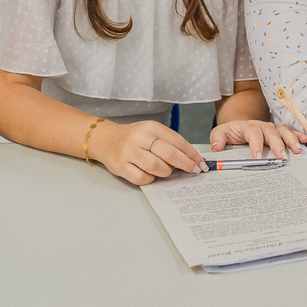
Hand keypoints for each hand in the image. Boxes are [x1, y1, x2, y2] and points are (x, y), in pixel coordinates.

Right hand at [90, 120, 205, 185]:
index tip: (201, 163)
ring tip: (166, 171)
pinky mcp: (120, 166)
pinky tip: (151, 174)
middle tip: (193, 171)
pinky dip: (150, 179)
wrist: (106, 139)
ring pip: (156, 167)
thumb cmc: (134, 138)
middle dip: (185, 164)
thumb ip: (169, 142)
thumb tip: (192, 158)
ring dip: (166, 172)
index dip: (192, 154)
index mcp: (151, 127)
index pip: (177, 141)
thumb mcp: (152, 132)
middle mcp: (140, 138)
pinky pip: (142, 178)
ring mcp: (129, 152)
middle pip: (169, 154)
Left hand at [210, 120, 306, 158]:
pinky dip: (297, 135)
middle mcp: (261, 125)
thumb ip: (217, 139)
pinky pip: (289, 132)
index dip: (256, 144)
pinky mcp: (278, 132)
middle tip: (282, 157)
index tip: (257, 157)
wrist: (239, 125)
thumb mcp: (220, 133)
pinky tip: (304, 141)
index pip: (253, 133)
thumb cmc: (231, 132)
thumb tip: (216, 147)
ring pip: (283, 131)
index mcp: (247, 126)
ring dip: (291, 140)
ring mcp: (271, 128)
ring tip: (298, 150)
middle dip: (278, 145)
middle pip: (271, 133)